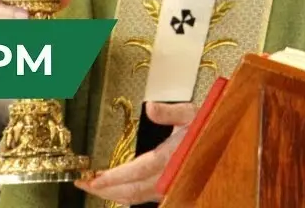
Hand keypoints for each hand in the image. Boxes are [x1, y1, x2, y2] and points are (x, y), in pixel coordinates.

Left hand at [75, 101, 196, 204]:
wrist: (222, 141)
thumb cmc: (206, 125)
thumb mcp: (191, 112)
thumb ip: (170, 112)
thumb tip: (150, 107)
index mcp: (171, 157)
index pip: (138, 172)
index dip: (115, 178)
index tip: (94, 180)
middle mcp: (169, 177)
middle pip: (132, 191)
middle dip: (105, 190)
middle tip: (83, 183)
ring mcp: (168, 186)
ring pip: (136, 197)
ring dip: (113, 192)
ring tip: (94, 185)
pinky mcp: (168, 188)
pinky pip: (143, 196)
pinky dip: (125, 193)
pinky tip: (114, 187)